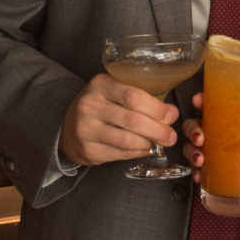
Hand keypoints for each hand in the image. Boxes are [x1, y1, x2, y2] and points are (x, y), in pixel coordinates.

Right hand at [60, 73, 179, 165]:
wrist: (68, 126)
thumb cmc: (100, 105)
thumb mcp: (115, 90)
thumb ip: (142, 98)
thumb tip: (171, 112)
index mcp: (100, 85)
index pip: (133, 96)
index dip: (156, 108)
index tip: (171, 115)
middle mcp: (90, 106)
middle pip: (132, 120)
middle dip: (158, 129)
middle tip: (171, 135)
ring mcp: (87, 130)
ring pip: (127, 140)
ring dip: (150, 143)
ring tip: (160, 141)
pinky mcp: (89, 150)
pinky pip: (121, 154)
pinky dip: (138, 152)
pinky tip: (145, 147)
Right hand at [181, 92, 239, 184]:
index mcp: (223, 119)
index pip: (207, 105)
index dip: (200, 100)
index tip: (198, 100)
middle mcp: (212, 133)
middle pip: (192, 125)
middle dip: (193, 130)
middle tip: (201, 139)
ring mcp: (207, 150)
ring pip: (189, 146)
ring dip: (191, 152)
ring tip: (200, 160)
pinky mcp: (207, 168)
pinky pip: (194, 168)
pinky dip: (195, 171)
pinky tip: (200, 175)